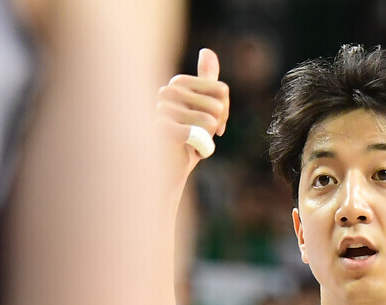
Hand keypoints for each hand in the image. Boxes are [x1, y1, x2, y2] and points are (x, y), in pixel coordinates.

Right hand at [156, 48, 228, 181]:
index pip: (221, 90)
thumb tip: (207, 51)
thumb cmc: (186, 141)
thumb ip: (206, 83)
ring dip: (208, 139)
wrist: (169, 172)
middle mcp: (168, 92)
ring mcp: (162, 109)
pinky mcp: (161, 129)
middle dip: (217, 126)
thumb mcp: (201, 110)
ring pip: (209, 121)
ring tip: (195, 144)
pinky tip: (192, 150)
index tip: (216, 125)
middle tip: (206, 137)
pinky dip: (201, 147)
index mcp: (178, 83)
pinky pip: (196, 133)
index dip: (224, 112)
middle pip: (217, 105)